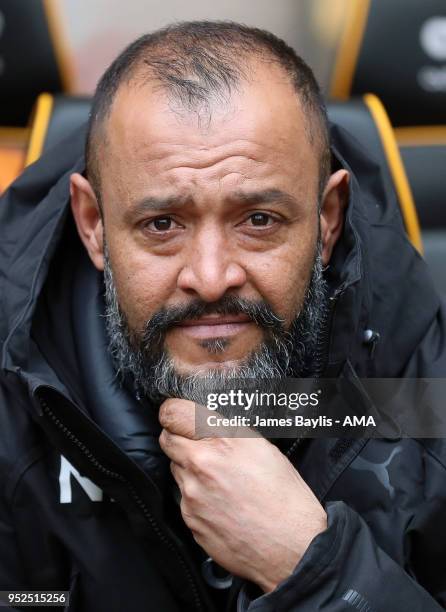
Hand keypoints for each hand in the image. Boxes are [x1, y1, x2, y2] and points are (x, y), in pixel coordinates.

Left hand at [159, 398, 326, 592]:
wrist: (291, 547)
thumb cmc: (285, 498)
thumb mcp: (263, 448)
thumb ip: (228, 432)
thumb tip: (206, 422)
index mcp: (223, 441)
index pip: (174, 413)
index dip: (173, 412)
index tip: (177, 415)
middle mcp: (202, 464)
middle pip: (167, 439)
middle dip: (178, 438)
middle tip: (197, 445)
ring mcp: (192, 493)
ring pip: (175, 468)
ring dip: (188, 468)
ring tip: (219, 479)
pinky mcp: (189, 518)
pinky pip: (183, 497)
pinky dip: (196, 496)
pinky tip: (220, 502)